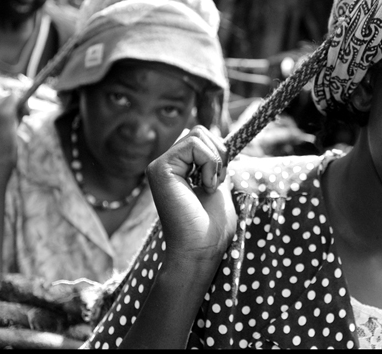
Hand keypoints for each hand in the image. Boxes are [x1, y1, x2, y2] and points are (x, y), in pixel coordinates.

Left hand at [0, 93, 27, 165]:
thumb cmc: (4, 155)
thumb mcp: (14, 134)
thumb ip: (16, 117)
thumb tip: (19, 109)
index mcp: (1, 113)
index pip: (13, 97)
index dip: (22, 103)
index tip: (25, 112)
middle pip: (2, 100)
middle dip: (10, 107)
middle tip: (19, 120)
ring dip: (0, 113)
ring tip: (6, 128)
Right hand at [146, 125, 237, 269]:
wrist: (200, 250)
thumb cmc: (211, 227)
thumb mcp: (218, 186)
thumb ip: (215, 164)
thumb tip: (222, 142)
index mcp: (178, 168)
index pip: (203, 137)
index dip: (219, 154)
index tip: (217, 182)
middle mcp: (165, 164)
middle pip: (200, 131)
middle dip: (218, 154)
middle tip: (214, 183)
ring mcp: (160, 165)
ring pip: (198, 133)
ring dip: (215, 160)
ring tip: (208, 186)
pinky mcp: (159, 168)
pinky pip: (193, 143)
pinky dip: (210, 163)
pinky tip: (204, 186)